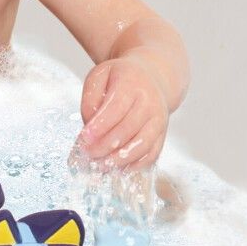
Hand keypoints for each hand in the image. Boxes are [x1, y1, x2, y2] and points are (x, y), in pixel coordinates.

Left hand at [76, 56, 169, 170]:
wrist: (152, 77)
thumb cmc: (119, 78)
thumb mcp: (99, 76)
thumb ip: (91, 98)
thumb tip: (89, 124)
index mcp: (131, 84)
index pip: (116, 108)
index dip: (100, 126)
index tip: (84, 138)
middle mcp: (150, 102)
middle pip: (128, 128)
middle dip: (106, 145)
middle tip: (88, 154)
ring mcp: (159, 119)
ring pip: (142, 144)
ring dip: (121, 159)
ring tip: (101, 166)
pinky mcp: (162, 134)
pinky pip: (152, 152)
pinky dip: (136, 164)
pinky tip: (119, 169)